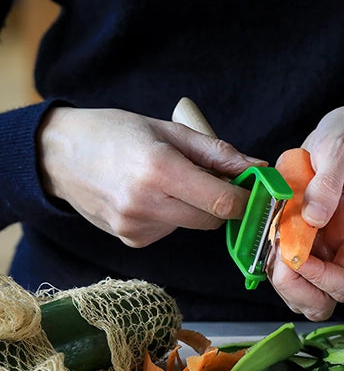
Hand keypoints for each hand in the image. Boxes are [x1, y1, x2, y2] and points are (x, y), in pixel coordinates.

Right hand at [37, 107, 265, 246]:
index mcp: (159, 169)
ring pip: (192, 224)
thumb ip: (217, 152)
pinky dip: (173, 214)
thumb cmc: (115, 133)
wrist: (59, 155)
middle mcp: (146, 205)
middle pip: (212, 220)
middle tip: (209, 177)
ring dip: (194, 206)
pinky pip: (171, 230)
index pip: (223, 202)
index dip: (246, 199)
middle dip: (222, 202)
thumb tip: (256, 168)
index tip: (253, 189)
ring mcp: (136, 227)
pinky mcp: (132, 240)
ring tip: (167, 180)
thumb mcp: (169, 130)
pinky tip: (150, 195)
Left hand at [267, 101, 343, 320]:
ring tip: (271, 241)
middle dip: (295, 289)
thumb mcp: (341, 150)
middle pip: (322, 301)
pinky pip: (282, 267)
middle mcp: (337, 248)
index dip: (321, 280)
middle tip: (278, 253)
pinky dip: (268, 261)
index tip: (297, 252)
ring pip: (299, 291)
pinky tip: (266, 232)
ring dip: (279, 278)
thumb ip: (329, 182)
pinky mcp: (298, 237)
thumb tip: (313, 217)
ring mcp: (317, 246)